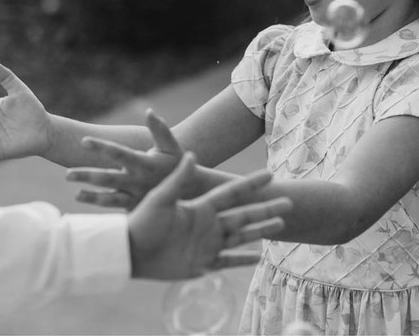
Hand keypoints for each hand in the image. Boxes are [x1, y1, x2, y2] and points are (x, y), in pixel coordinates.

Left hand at [68, 111, 189, 209]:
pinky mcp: (136, 208)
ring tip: (76, 193)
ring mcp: (137, 196)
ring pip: (110, 198)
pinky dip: (100, 205)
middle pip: (108, 178)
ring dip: (91, 196)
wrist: (192, 192)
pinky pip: (115, 208)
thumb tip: (149, 111)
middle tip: (67, 174)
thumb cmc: (179, 165)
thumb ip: (160, 129)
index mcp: (144, 163)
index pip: (119, 153)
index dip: (101, 147)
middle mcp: (138, 181)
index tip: (83, 141)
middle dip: (87, 176)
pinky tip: (83, 198)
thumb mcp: (172, 146)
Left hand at [128, 148, 291, 279]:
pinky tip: (259, 257)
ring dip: (261, 231)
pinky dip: (243, 260)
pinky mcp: (201, 264)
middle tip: (289, 202)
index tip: (269, 174)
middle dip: (266, 209)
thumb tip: (191, 154)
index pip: (231, 193)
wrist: (129, 252)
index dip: (250, 184)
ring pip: (241, 236)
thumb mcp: (161, 198)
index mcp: (199, 207)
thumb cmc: (141, 223)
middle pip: (244, 215)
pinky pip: (227, 262)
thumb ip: (178, 179)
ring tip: (281, 225)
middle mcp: (207, 225)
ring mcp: (206, 245)